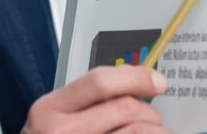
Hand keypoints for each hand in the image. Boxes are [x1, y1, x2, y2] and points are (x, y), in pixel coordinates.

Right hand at [21, 65, 169, 133]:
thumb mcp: (53, 116)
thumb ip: (86, 99)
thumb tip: (132, 80)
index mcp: (49, 109)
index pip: (100, 82)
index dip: (136, 77)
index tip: (157, 81)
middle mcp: (61, 132)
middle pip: (124, 109)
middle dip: (149, 111)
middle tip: (153, 117)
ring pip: (135, 133)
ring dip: (155, 130)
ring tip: (156, 132)